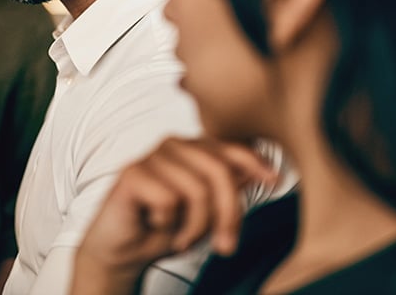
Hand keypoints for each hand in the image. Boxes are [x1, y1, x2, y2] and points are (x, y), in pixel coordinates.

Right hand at [72, 137, 277, 294]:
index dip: (254, 163)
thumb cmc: (163, 227)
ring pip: (196, 190)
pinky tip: (155, 224)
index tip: (273, 179)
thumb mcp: (205, 211)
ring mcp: (150, 156)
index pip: (228, 149)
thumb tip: (260, 171)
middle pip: (218, 172)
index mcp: (190, 149)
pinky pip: (169, 201)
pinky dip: (168, 223)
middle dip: (227, 215)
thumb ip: (227, 188)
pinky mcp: (132, 172)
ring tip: (181, 237)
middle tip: (223, 246)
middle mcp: (171, 145)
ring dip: (194, 227)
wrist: (123, 249)